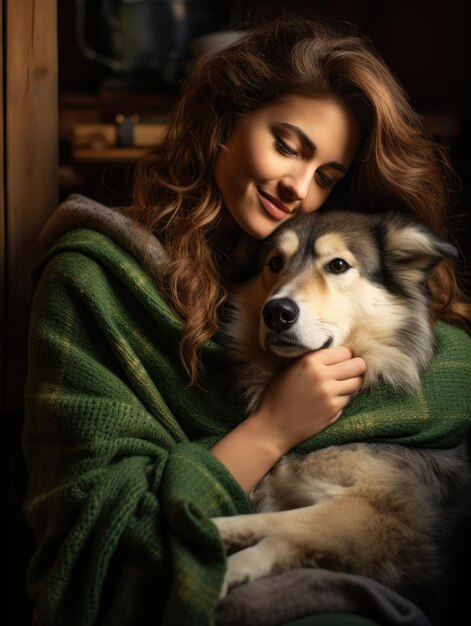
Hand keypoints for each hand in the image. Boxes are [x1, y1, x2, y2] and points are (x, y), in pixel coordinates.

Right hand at [251, 346, 365, 454]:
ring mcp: (330, 394)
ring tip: (339, 385)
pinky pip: (349, 398)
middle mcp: (322, 376)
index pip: (345, 351)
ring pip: (357, 382)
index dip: (344, 356)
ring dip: (351, 383)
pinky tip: (330, 400)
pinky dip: (343, 398)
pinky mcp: (334, 410)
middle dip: (356, 367)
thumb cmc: (279, 395)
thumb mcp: (291, 368)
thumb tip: (337, 355)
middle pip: (358, 365)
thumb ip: (313, 359)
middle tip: (348, 371)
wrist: (273, 426)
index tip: (340, 361)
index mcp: (310, 361)